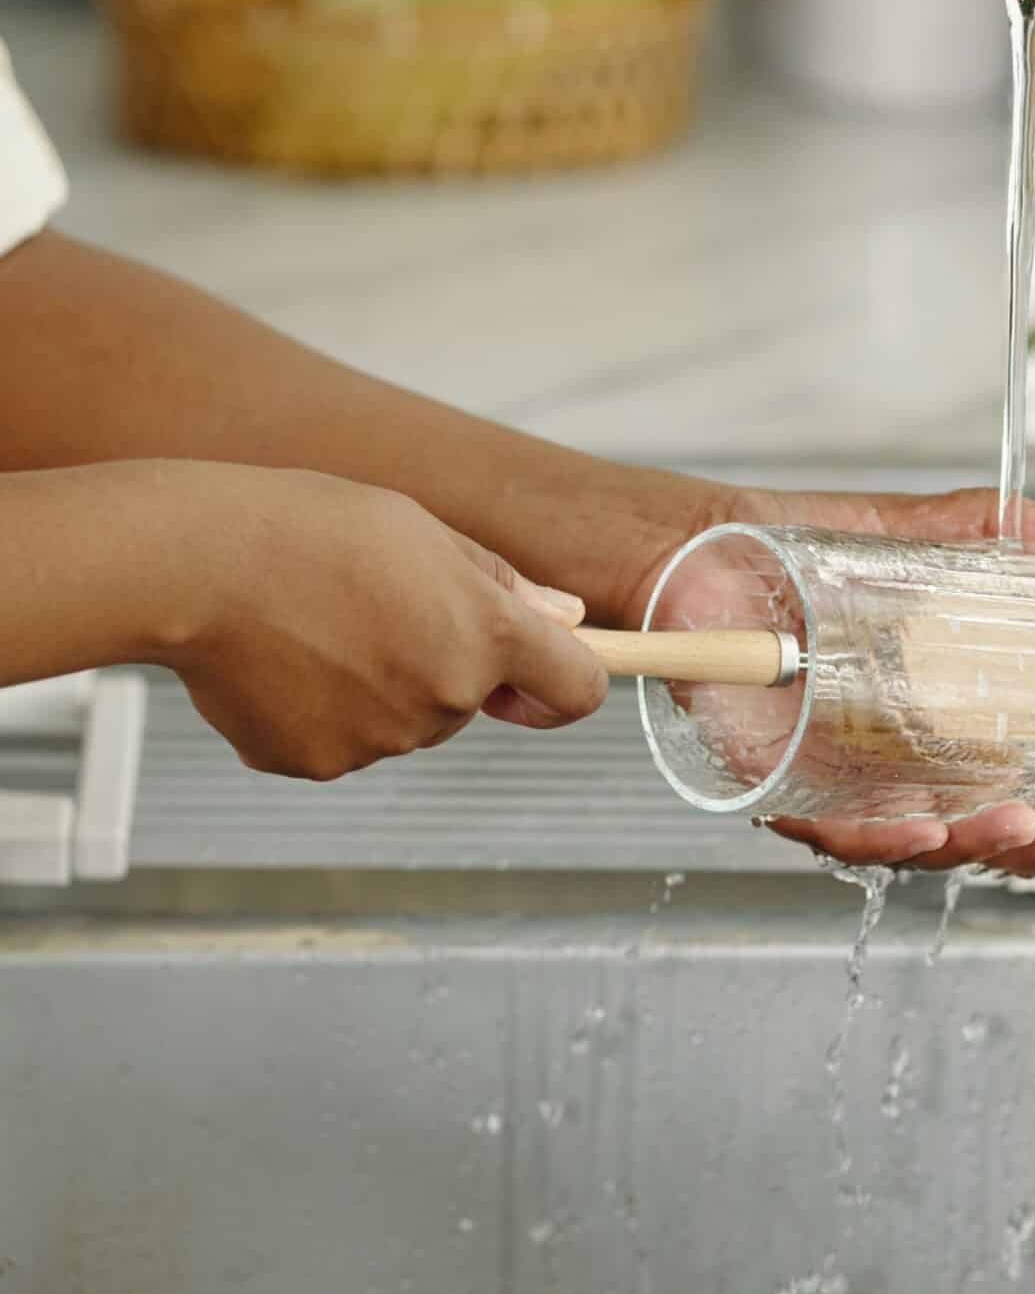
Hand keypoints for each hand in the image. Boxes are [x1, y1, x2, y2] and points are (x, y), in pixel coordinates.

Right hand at [153, 464, 606, 780]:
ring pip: (406, 722)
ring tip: (318, 623)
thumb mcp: (426, 533)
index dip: (568, 680)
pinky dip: (322, 711)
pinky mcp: (317, 764)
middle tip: (376, 603)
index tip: (540, 671)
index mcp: (484, 634)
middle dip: (444, 662)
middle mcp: (444, 699)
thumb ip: (503, 585)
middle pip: (473, 702)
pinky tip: (284, 659)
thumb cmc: (312, 529)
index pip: (578, 690)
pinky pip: (342, 741)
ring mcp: (379, 741)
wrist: (198, 565)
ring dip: (381, 685)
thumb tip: (567, 619)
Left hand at [651, 480, 1034, 880]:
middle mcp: (881, 767)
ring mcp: (831, 780)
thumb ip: (981, 533)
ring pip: (912, 843)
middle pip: (969, 833)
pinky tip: (924, 830)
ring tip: (1020, 825)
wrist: (696, 549)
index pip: (1001, 791)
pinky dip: (880, 837)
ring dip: (971, 845)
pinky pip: (831, 828)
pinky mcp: (775, 782)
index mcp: (922, 726)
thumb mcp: (898, 535)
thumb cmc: (787, 551)